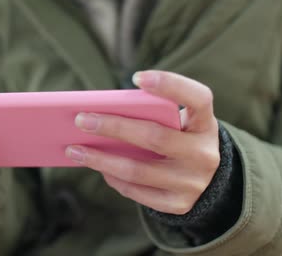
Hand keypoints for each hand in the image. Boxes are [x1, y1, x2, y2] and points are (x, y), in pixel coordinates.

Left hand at [66, 71, 219, 214]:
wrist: (207, 181)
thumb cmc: (180, 138)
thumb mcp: (178, 123)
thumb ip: (153, 114)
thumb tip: (99, 113)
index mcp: (205, 124)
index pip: (198, 98)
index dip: (171, 85)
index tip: (137, 77)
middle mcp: (204, 154)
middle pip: (155, 138)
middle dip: (113, 127)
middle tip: (80, 119)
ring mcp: (192, 183)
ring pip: (138, 170)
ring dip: (100, 159)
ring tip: (73, 149)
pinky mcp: (178, 204)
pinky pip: (137, 192)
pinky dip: (113, 177)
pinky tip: (97, 166)